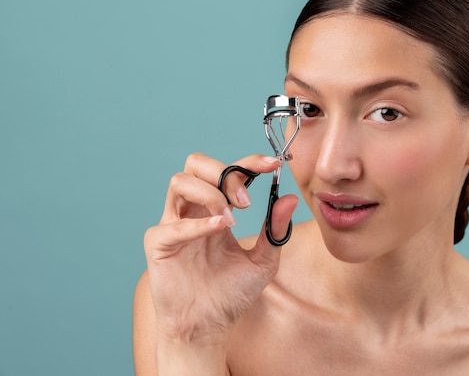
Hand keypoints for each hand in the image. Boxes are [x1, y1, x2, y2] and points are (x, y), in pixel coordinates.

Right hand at [143, 153, 297, 343]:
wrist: (210, 328)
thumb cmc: (231, 294)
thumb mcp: (263, 261)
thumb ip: (275, 230)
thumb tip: (289, 198)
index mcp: (216, 210)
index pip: (227, 171)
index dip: (249, 162)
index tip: (273, 164)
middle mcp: (193, 211)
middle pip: (195, 164)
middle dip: (224, 172)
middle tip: (246, 199)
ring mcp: (173, 225)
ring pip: (179, 182)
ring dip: (211, 193)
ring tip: (232, 219)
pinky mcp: (158, 245)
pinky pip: (172, 225)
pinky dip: (197, 223)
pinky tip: (221, 228)